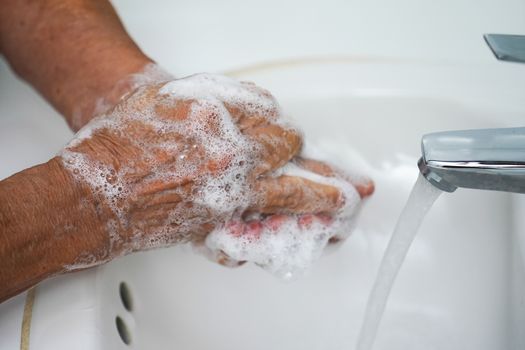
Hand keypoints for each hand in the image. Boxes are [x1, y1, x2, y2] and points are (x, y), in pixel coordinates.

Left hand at [60, 74, 371, 265]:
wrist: (93, 187)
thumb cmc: (142, 215)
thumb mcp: (202, 231)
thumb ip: (245, 221)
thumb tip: (274, 215)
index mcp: (231, 195)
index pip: (296, 193)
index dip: (326, 195)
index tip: (346, 196)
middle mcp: (227, 155)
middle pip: (290, 145)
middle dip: (288, 157)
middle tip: (275, 162)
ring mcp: (212, 121)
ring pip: (272, 116)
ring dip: (269, 130)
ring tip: (248, 139)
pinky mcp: (195, 98)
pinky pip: (247, 94)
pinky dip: (251, 106)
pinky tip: (238, 118)